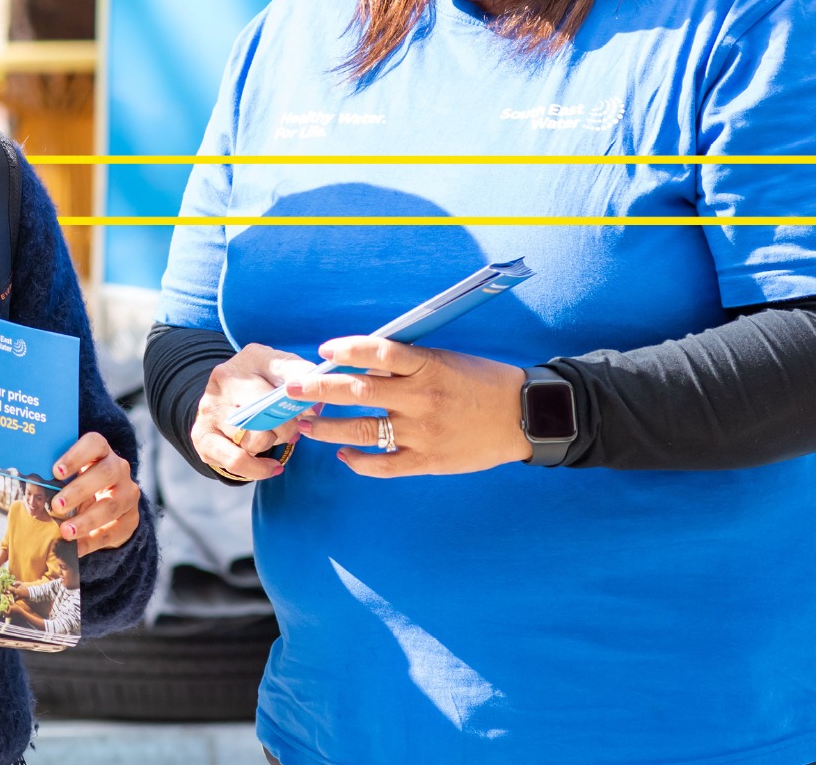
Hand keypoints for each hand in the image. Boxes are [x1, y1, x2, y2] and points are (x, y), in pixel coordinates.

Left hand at [50, 432, 140, 553]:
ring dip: (86, 520)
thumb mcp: (72, 475)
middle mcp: (119, 469)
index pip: (95, 444)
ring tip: (65, 531)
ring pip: (111, 505)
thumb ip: (57, 476)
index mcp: (102, 452)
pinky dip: (92, 541)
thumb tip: (31, 485)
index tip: (56, 471)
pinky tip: (76, 548)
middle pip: (105, 473)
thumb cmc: (81, 482)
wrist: (111, 505)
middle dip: (79, 490)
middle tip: (56, 505)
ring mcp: (128, 494)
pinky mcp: (130, 519)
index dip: (76, 455)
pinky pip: (112, 531)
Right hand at [189, 343, 324, 479]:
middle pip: (269, 410)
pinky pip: (236, 461)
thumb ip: (302, 374)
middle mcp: (224, 377)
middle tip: (292, 429)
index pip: (284, 369)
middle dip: (288, 427)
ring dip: (270, 444)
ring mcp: (210, 407)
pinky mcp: (202, 435)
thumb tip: (315, 393)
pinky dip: (258, 468)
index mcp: (250, 357)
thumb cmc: (262, 387)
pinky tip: (271, 466)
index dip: (302, 391)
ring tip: (272, 437)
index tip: (312, 407)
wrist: (224, 400)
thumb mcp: (283, 373)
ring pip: (254, 438)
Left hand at [290, 336, 528, 476]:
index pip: (379, 352)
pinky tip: (343, 456)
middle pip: (359, 392)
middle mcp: (422, 398)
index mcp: (428, 366)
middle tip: (292, 390)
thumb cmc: (480, 381)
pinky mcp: (429, 460)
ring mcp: (423, 432)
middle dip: (319, 390)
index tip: (323, 350)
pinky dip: (359, 462)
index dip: (348, 350)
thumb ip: (405, 364)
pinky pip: (384, 465)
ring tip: (305, 425)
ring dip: (328, 428)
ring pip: (362, 431)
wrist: (524, 416)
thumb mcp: (445, 360)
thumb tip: (356, 365)